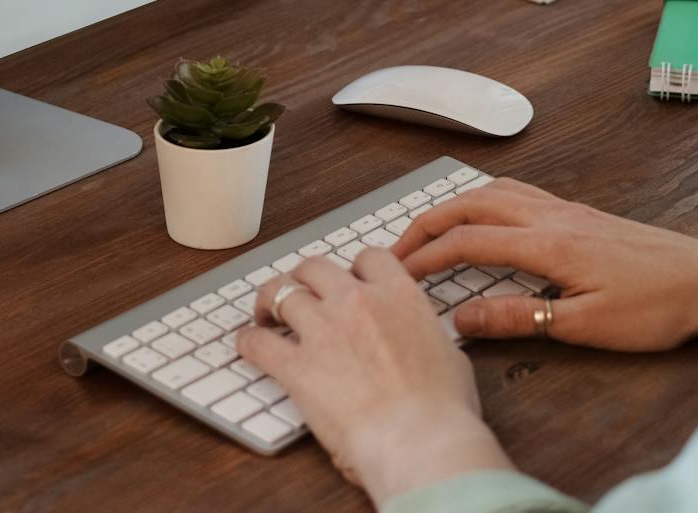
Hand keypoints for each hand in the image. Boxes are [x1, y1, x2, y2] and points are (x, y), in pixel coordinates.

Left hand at [237, 251, 515, 504]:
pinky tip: (247, 346)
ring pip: (282, 293)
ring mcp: (324, 330)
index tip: (348, 281)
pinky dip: (248, 341)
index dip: (354, 268)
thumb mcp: (450, 357)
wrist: (421, 439)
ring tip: (265, 313)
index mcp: (399, 296)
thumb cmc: (443, 409)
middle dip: (304, 277)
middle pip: (316, 267)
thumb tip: (424, 342)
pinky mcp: (297, 366)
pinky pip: (258, 342)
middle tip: (299, 292)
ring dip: (269, 300)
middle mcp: (357, 302)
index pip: (369, 258)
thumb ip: (426, 337)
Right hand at [392, 178, 697, 350]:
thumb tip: (463, 317)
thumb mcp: (585, 325)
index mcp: (548, 244)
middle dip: (427, 222)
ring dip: (454, 205)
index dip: (425, 257)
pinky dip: (484, 198)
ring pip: (493, 190)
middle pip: (471, 203)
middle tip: (396, 247)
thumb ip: (520, 319)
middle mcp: (551, 215)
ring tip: (428, 229)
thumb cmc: (657, 307)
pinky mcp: (579, 212)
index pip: (467, 241)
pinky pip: (517, 191)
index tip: (396, 275)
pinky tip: (483, 215)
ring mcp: (566, 208)